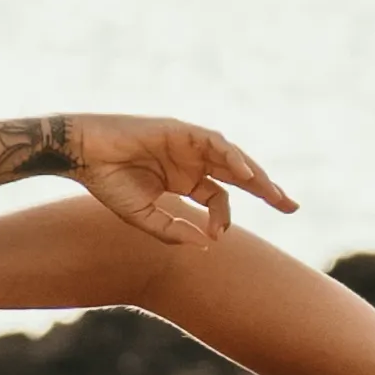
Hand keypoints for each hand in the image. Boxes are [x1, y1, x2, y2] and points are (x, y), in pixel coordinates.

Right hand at [64, 116, 297, 250]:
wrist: (82, 155)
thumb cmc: (108, 183)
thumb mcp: (144, 217)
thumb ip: (173, 231)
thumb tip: (207, 245)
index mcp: (184, 180)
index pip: (219, 198)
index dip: (224, 218)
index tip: (220, 236)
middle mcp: (190, 161)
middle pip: (237, 175)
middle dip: (266, 190)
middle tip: (292, 207)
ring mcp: (187, 143)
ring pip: (231, 157)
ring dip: (254, 173)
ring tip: (273, 192)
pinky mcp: (179, 129)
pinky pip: (213, 141)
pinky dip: (229, 154)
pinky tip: (242, 171)